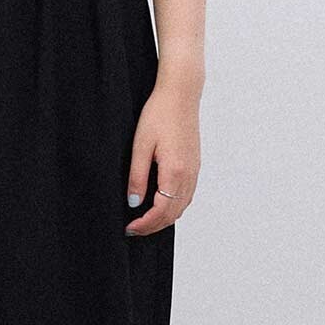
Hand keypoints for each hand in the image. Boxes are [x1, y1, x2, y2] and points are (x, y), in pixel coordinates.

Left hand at [124, 81, 200, 234]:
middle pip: (173, 214)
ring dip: (164, 218)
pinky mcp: (195, 165)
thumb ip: (137, 177)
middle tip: (133, 229)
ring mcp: (194, 171)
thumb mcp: (140, 146)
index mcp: (175, 172)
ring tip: (145, 221)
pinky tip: (162, 204)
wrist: (180, 95)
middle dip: (153, 226)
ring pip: (182, 206)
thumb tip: (134, 203)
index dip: (145, 224)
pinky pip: (187, 195)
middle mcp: (188, 175)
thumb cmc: (159, 115)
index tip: (129, 228)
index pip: (161, 211)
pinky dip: (174, 207)